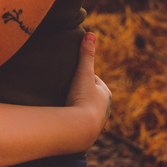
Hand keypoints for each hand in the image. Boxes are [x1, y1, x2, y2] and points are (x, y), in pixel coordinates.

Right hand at [65, 32, 111, 147]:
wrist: (79, 130)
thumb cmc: (83, 100)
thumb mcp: (84, 73)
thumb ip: (86, 55)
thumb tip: (90, 33)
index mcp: (105, 94)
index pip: (92, 80)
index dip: (81, 76)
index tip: (70, 76)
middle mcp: (104, 109)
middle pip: (88, 95)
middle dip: (78, 92)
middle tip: (64, 89)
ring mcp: (95, 123)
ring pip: (83, 109)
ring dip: (75, 107)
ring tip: (61, 104)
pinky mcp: (85, 134)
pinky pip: (77, 122)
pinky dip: (72, 119)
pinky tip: (63, 118)